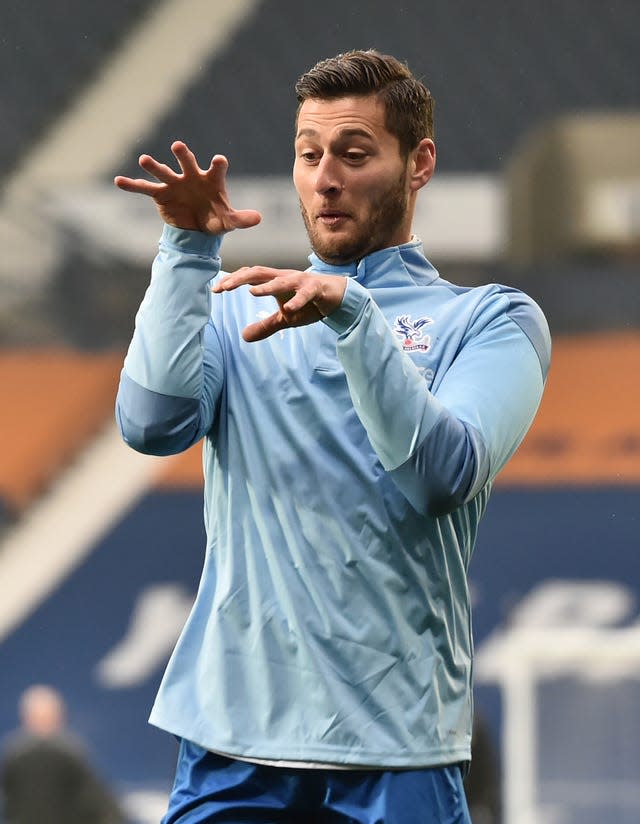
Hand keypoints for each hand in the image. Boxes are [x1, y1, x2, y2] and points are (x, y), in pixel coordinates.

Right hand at [113, 141, 261, 234]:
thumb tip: (258, 218)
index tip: (219, 160)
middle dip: (183, 155)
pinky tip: (119, 181)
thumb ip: (241, 219)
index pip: (217, 168)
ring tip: (144, 160)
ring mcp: (175, 184)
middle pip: (187, 162)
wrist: (197, 230)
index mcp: (212, 180)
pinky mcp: (160, 195)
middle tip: (178, 147)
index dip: (218, 164)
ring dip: (154, 166)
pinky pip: (144, 189)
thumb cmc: (215, 219)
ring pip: (163, 172)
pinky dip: (132, 185)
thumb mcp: (228, 221)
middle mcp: (192, 176)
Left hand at [212, 267, 346, 341]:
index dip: (233, 281)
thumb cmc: (309, 303)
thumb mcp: (285, 318)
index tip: (215, 290)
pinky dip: (298, 300)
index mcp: (275, 281)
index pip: (250, 276)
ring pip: (282, 281)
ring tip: (252, 292)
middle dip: (241, 279)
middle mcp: (285, 277)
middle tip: (224, 287)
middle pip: (259, 273)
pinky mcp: (316, 289)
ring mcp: (301, 281)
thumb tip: (243, 337)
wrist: (337, 297)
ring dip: (267, 287)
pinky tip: (289, 309)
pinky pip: (306, 294)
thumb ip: (265, 325)